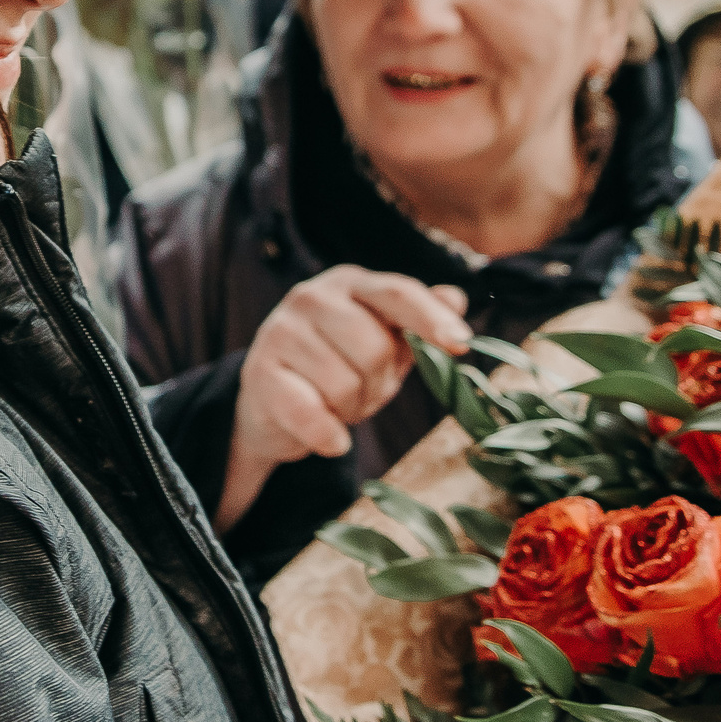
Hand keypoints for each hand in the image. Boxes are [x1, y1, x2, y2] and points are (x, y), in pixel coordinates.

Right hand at [218, 268, 468, 531]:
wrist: (272, 406)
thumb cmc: (338, 368)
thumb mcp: (385, 343)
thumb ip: (419, 321)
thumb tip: (456, 297)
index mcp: (349, 284)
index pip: (398, 293)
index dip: (431, 318)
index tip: (461, 344)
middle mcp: (311, 297)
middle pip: (375, 347)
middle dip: (379, 384)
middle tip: (364, 392)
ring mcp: (280, 331)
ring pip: (345, 384)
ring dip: (351, 409)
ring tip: (336, 404)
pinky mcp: (259, 373)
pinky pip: (311, 412)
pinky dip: (328, 434)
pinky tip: (331, 437)